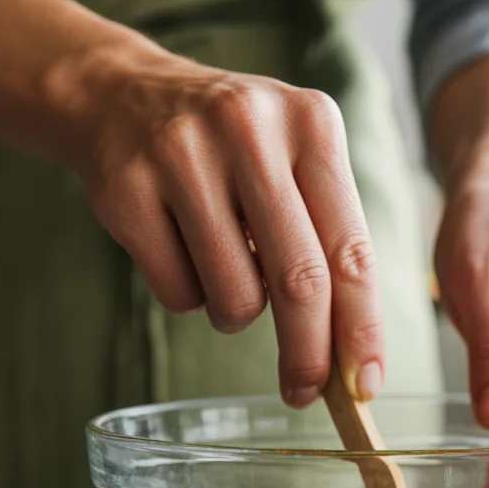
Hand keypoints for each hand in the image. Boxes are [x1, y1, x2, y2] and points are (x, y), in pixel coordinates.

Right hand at [60, 41, 383, 406]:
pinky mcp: (127, 189)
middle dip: (308, 354)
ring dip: (236, 314)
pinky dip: (188, 296)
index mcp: (312, 123)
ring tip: (224, 269)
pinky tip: (180, 248)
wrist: (122, 95)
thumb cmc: (233, 149)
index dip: (362, 329)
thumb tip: (353, 355)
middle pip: (299, 282)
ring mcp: (182, 156)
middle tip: (305, 392)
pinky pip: (178, 294)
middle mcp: (250, 129)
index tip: (366, 384)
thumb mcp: (295, 160)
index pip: (352, 250)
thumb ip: (329, 237)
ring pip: (234, 297)